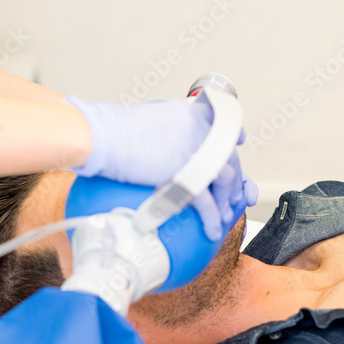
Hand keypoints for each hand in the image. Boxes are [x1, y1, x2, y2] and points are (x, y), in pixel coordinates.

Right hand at [65, 95, 255, 239]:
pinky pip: (207, 201)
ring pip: (226, 180)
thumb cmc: (118, 129)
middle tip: (234, 198)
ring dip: (227, 201)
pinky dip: (212, 218)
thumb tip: (174, 141)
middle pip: (230, 159)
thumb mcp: (155, 118)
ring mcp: (197, 150)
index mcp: (195, 115)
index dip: (234, 143)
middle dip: (234, 183)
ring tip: (224, 216)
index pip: (225, 130)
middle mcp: (202, 129)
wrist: (105, 135)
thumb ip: (173, 126)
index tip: (238, 149)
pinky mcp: (187, 173)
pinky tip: (212, 229)